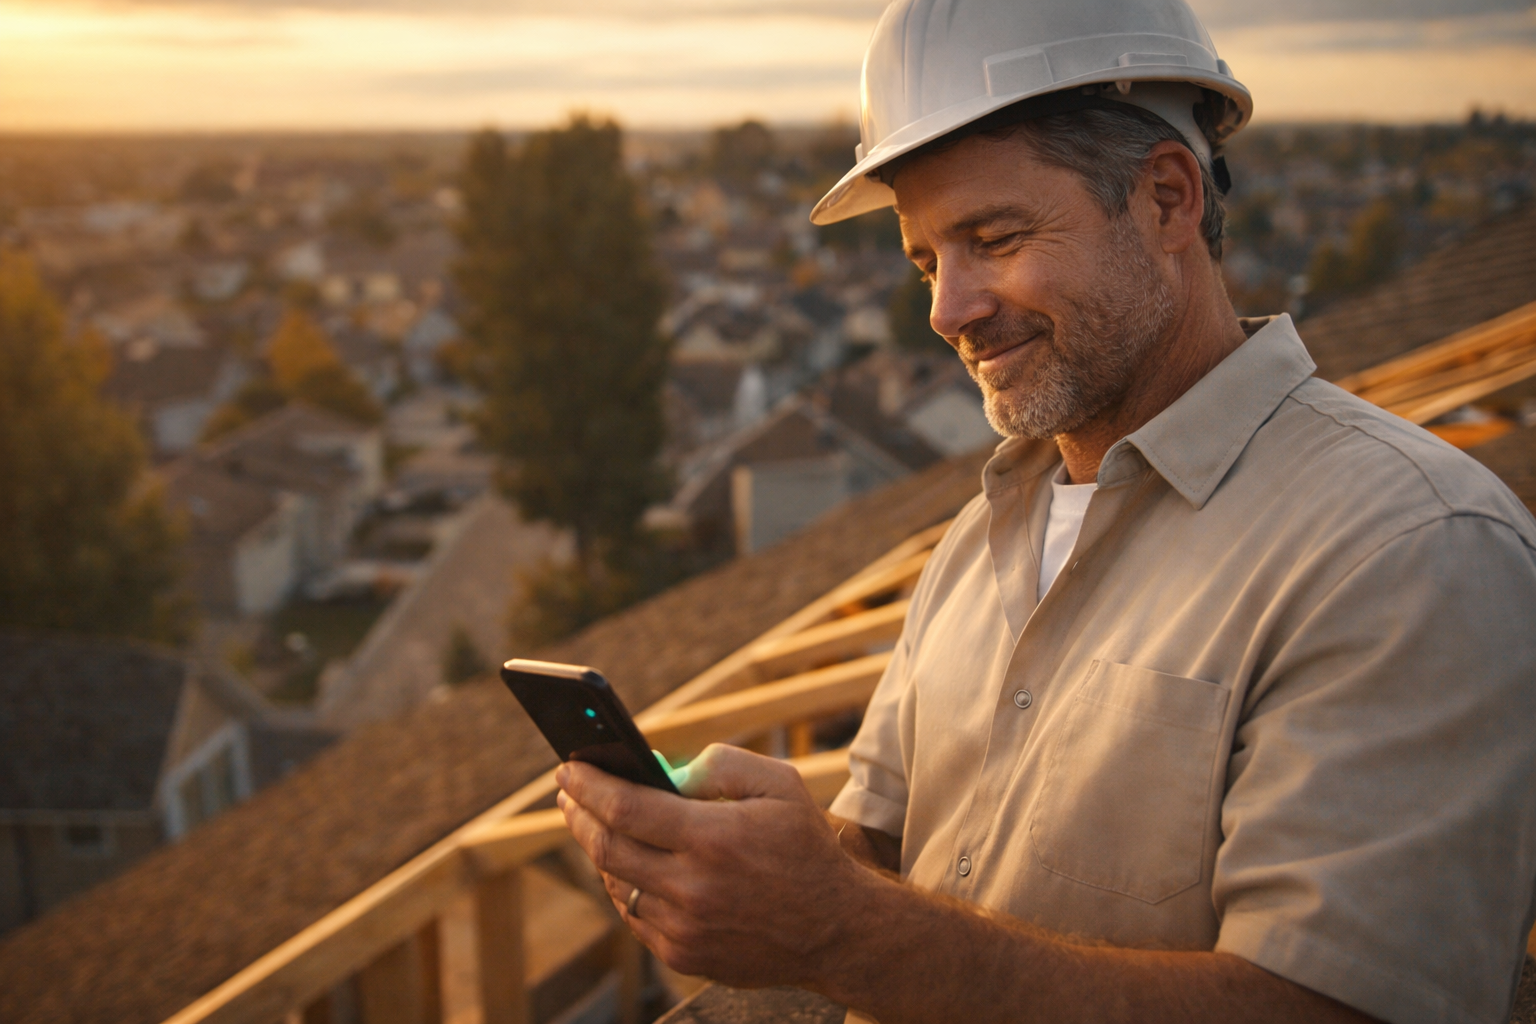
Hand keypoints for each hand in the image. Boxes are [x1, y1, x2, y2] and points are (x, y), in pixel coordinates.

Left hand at [556, 743, 874, 987]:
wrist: (835, 929)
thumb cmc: (804, 846)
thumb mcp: (779, 784)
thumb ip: (720, 764)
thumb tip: (664, 768)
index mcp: (713, 839)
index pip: (625, 808)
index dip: (588, 785)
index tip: (568, 767)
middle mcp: (692, 888)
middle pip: (607, 847)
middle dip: (579, 814)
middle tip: (568, 791)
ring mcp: (685, 928)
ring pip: (616, 884)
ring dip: (599, 849)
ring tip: (594, 822)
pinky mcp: (684, 956)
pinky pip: (634, 916)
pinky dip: (624, 885)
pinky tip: (627, 863)